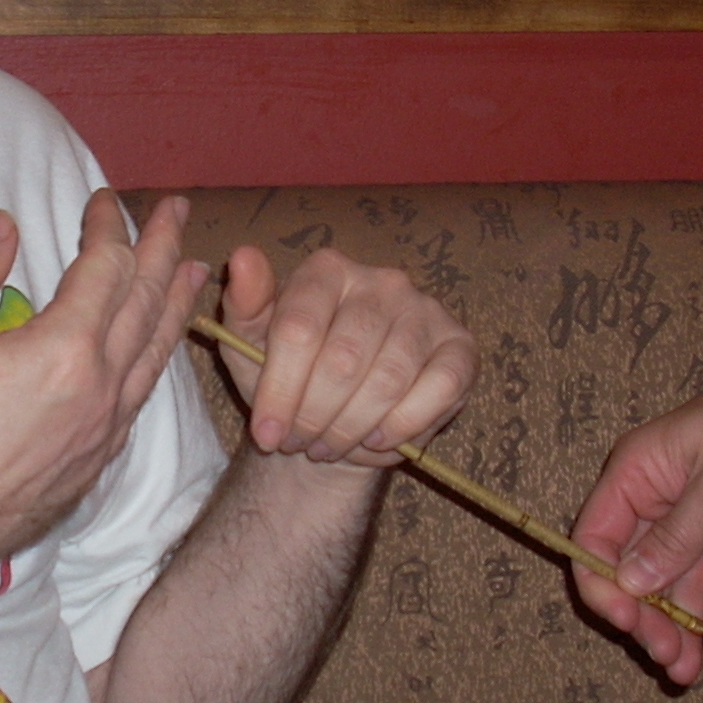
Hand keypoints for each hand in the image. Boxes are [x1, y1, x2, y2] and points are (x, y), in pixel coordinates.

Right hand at [0, 192, 205, 586]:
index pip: (107, 267)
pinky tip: (156, 346)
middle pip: (147, 301)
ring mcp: (106, 427)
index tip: (102, 198)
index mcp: (63, 350)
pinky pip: (142, 394)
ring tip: (194, 268)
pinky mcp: (99, 459)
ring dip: (177, 302)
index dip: (108, 225)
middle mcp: (101, 387)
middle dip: (162, 248)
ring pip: (156, 351)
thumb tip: (3, 225)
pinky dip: (157, 355)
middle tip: (177, 209)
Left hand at [208, 244, 476, 468]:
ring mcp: (426, 311)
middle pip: (343, 360)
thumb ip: (243, 305)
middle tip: (301, 443)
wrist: (340, 415)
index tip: (266, 434)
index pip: (299, 329)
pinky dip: (404, 426)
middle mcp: (383, 279)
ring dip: (353, 428)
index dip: (279, 391)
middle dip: (315, 416)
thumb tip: (241, 257)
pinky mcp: (460, 347)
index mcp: (328, 270)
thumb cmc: (293, 375)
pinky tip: (378, 439)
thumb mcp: (251, 345)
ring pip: (387, 381)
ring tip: (331, 445)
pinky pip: (437, 390)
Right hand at [568, 386, 702, 684]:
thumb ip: (675, 539)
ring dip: (682, 628)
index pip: (597, 536)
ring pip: (677, 587)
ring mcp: (696, 526)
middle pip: (635, 572)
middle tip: (667, 657)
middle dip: (648, 618)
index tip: (626, 622)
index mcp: (637, 475)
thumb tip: (629, 584)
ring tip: (688, 672)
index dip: (602, 583)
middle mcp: (657, 504)